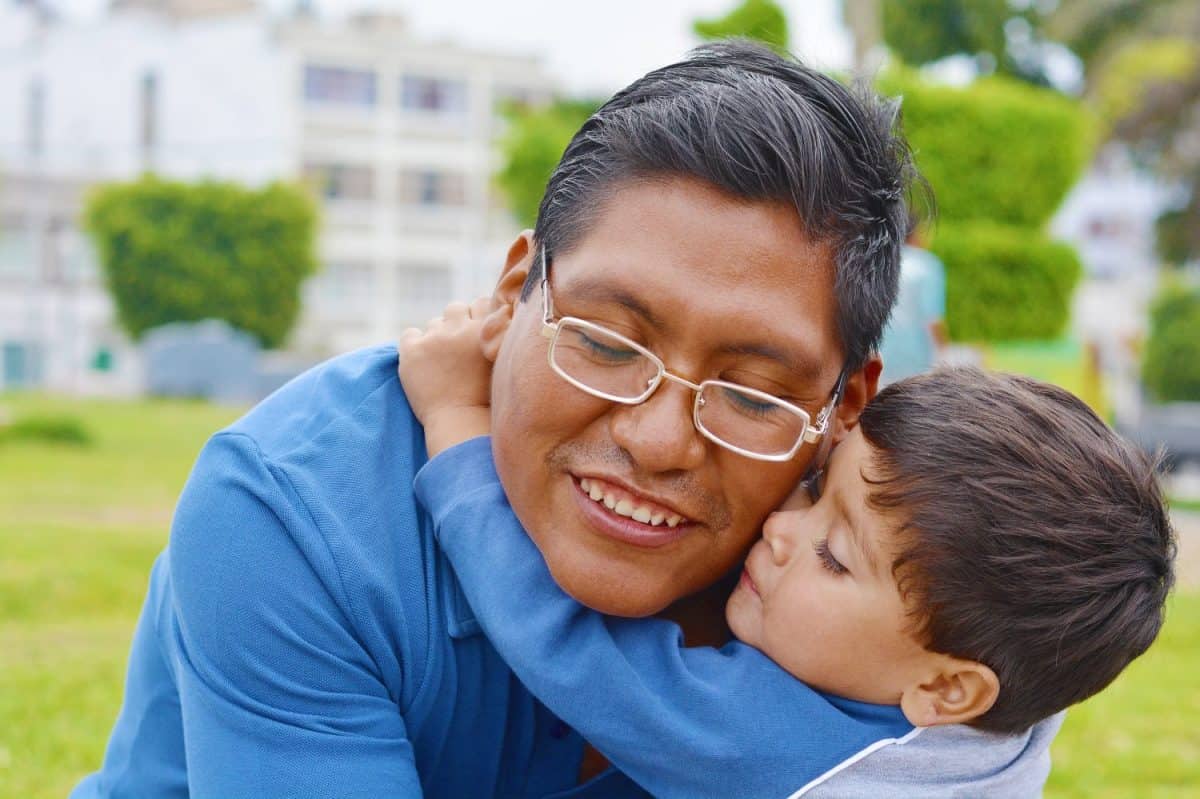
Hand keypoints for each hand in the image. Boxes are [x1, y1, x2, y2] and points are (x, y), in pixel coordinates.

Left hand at [398, 296, 498, 455]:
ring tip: (443, 360)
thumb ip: (499, 337)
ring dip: (438, 335)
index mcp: (485, 329)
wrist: (461, 422)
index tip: (477, 331)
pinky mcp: (411, 351)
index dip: (479, 316)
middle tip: (459, 345)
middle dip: (457, 322)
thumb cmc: (489, 397)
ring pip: (433, 323)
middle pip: (456, 307)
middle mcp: (459, 329)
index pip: (481, 302)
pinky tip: (423, 361)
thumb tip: (499, 318)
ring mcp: (433, 339)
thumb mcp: (502, 361)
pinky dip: (414, 343)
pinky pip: (410, 334)